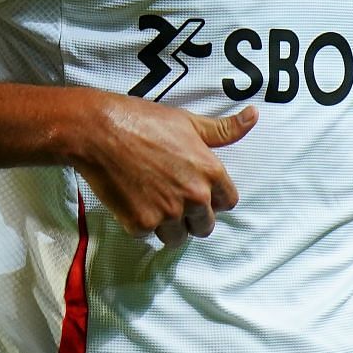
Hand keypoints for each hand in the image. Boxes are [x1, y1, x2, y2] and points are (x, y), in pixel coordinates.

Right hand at [69, 97, 257, 245]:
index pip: (228, 202)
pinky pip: (149, 236)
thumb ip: (223, 129)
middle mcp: (194, 197)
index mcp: (210, 172)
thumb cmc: (143, 120)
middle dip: (192, 216)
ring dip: (168, 226)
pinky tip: (133, 201)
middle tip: (172, 197)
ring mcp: (167, 213)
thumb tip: (253, 115)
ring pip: (178, 237)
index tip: (198, 189)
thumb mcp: (188, 121)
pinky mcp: (141, 224)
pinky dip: (142, 224)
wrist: (98, 131)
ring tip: (152, 201)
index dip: (213, 197)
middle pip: (205, 226)